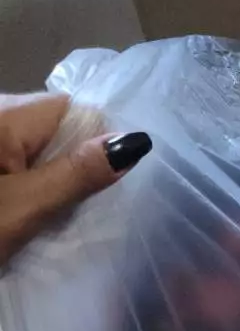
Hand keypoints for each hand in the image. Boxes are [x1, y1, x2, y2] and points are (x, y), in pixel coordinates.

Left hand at [0, 93, 151, 266]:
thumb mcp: (26, 204)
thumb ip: (78, 173)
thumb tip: (136, 142)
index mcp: (7, 113)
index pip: (75, 110)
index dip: (100, 142)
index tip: (113, 185)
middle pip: (58, 131)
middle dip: (80, 167)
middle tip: (94, 211)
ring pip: (40, 154)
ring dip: (58, 184)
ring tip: (71, 220)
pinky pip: (20, 168)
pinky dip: (33, 191)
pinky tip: (37, 220)